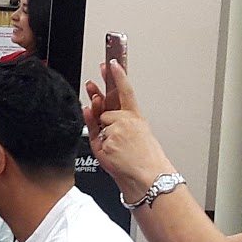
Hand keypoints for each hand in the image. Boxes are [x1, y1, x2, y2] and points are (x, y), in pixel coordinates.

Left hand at [84, 61, 173, 196]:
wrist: (148, 179)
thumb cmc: (144, 161)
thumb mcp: (135, 134)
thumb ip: (114, 119)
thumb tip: (93, 106)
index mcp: (137, 117)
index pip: (126, 90)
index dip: (118, 75)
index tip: (111, 62)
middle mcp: (127, 120)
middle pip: (105, 105)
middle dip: (100, 104)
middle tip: (92, 87)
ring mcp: (117, 129)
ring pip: (100, 122)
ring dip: (105, 133)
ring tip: (119, 148)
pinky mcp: (108, 139)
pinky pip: (96, 137)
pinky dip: (101, 145)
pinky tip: (114, 152)